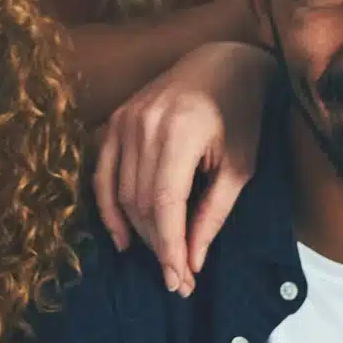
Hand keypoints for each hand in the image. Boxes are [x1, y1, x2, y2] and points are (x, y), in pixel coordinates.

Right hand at [93, 40, 275, 295]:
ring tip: (160, 259)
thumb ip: (213, 213)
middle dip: (157, 246)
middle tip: (178, 279)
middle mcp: (144, 125)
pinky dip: (108, 208)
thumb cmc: (240, 114)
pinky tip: (121, 238)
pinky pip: (102, 173)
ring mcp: (124, 120)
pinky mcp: (115, 120)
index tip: (181, 281)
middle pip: (140, 202)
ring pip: (121, 193)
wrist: (222, 62)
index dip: (169, 247)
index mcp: (179, 132)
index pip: (164, 204)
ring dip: (139, 232)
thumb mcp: (240, 165)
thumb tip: (192, 261)